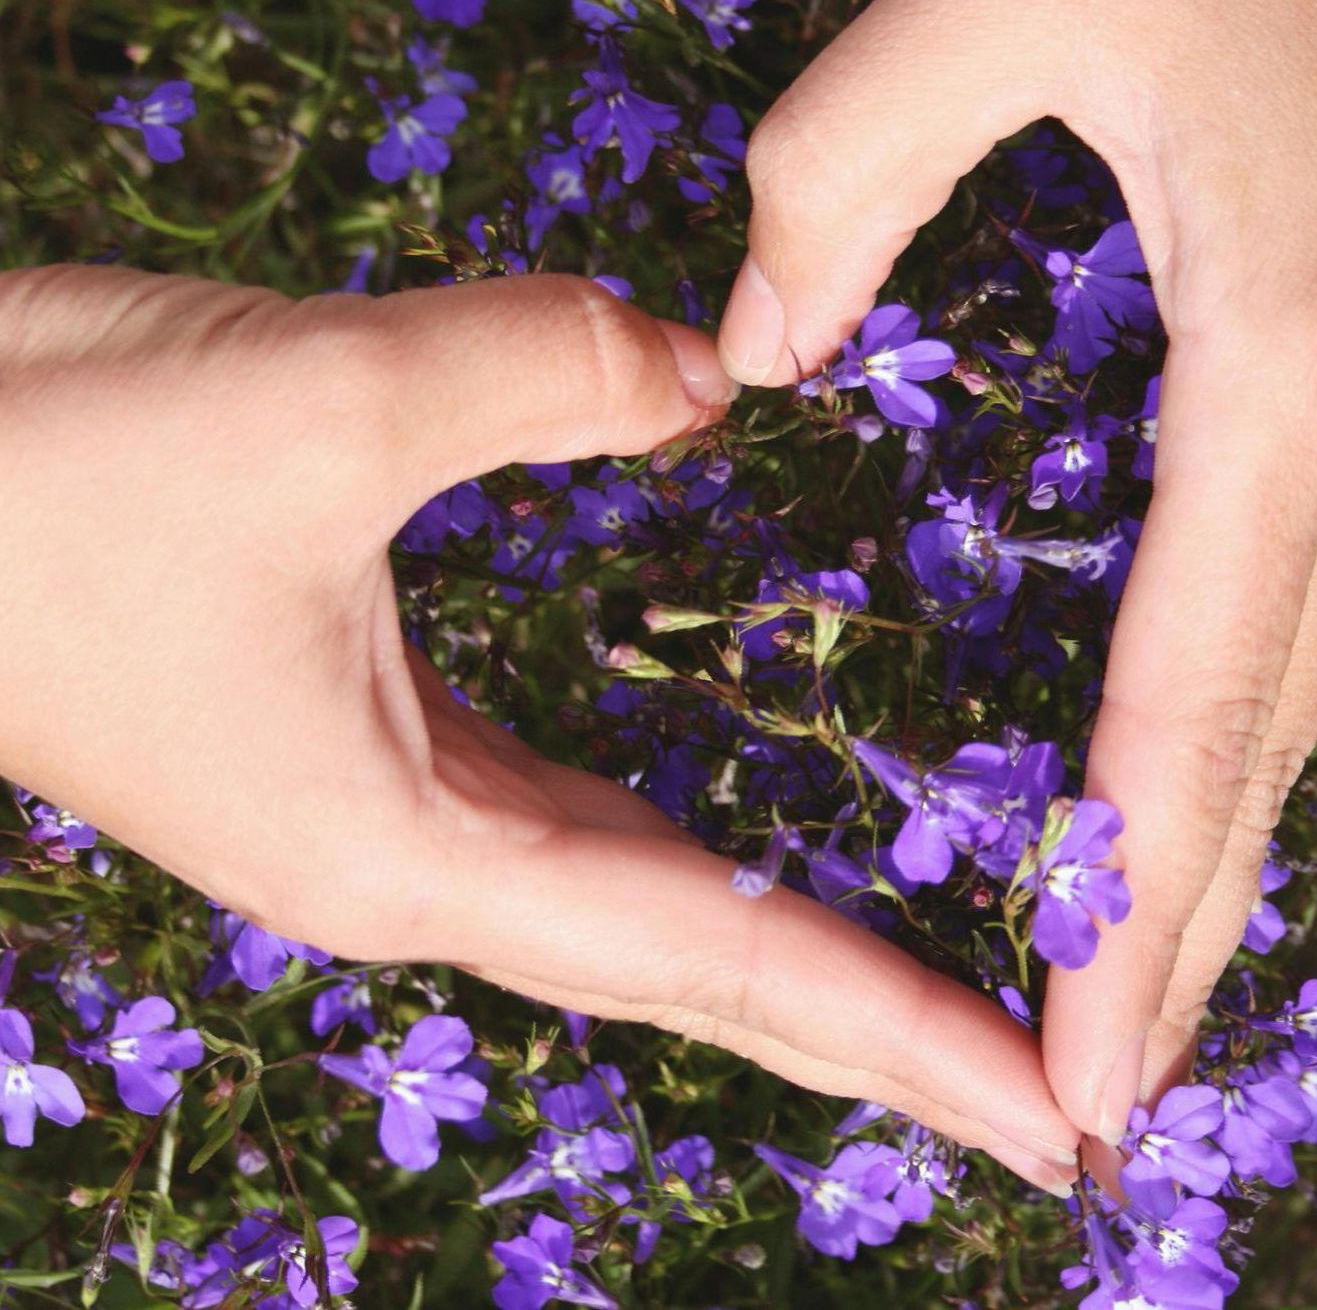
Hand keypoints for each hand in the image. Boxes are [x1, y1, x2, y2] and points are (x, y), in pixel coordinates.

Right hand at [0, 264, 1078, 1186]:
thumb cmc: (50, 472)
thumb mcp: (318, 400)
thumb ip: (544, 370)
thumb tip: (719, 371)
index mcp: (410, 847)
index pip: (715, 959)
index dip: (896, 1029)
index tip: (1051, 1110)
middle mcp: (417, 863)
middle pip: (700, 972)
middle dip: (877, 1032)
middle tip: (1046, 1091)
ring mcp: (391, 814)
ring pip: (642, 912)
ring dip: (786, 958)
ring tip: (932, 994)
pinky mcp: (370, 746)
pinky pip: (575, 827)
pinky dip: (685, 865)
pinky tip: (743, 861)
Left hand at [717, 0, 1316, 1144]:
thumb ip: (851, 164)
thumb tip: (752, 345)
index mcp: (1281, 364)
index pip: (1191, 691)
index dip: (1129, 892)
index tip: (1080, 1058)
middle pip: (1259, 742)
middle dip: (1180, 935)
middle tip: (1097, 1101)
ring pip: (1284, 686)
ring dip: (1206, 849)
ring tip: (1128, 989)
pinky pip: (1284, 598)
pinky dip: (1224, 725)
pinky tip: (1174, 776)